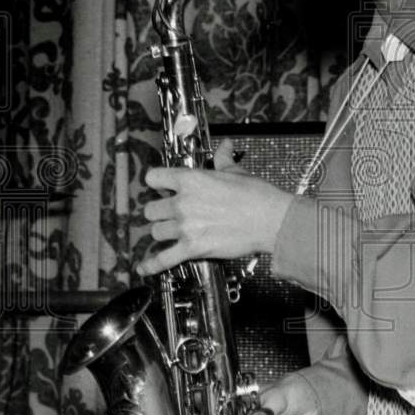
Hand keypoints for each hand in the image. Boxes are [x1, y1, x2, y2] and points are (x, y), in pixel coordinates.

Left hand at [136, 139, 292, 275]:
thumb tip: (225, 146)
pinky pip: (163, 259)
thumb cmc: (256, 195)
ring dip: (163, 233)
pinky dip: (152, 265)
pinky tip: (144, 268)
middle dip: (159, 212)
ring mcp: (185, 227)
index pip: (153, 178)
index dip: (157, 183)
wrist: (271, 219)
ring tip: (174, 233)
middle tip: (171, 214)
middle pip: (151, 210)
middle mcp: (182, 203)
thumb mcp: (236, 171)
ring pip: (156, 232)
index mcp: (190, 180)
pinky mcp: (192, 248)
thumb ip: (223, 159)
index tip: (163, 188)